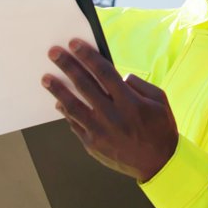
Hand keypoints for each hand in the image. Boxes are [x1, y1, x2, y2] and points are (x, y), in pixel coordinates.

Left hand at [41, 39, 180, 181]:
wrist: (158, 164)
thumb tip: (118, 77)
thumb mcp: (160, 101)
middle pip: (84, 86)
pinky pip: (74, 124)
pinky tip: (59, 103)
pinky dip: (66, 112)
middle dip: (68, 66)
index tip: (74, 44)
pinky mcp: (92, 145)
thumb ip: (139, 84)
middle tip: (53, 53)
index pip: (104, 73)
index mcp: (131, 103)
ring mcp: (99, 132)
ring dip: (58, 90)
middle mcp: (112, 116)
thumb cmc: (160, 128)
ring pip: (72, 106)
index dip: (88, 56)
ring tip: (46, 79)